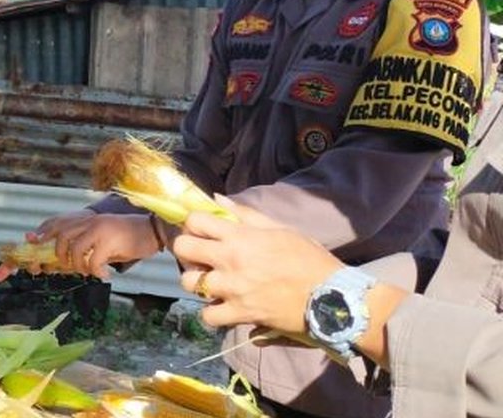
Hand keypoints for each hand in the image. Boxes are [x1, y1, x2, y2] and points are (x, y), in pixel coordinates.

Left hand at [32, 210, 160, 279]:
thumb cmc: (125, 239)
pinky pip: (93, 260)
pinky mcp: (110, 241)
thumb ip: (83, 245)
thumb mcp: (100, 238)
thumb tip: (60, 263)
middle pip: (61, 236)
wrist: (151, 231)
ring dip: (77, 265)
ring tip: (87, 271)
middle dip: (57, 254)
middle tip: (64, 266)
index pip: (57, 222)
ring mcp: (99, 229)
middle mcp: (90, 221)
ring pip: (74, 249)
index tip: (32, 240)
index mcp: (85, 219)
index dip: (42, 232)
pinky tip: (104, 274)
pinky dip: (95, 271)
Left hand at [173, 196, 342, 334]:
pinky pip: (208, 316)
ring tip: (211, 282)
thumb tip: (215, 199)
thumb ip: (245, 214)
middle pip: (183, 249)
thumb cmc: (308, 258)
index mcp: (240, 236)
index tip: (202, 230)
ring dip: (197, 282)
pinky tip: (221, 306)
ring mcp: (233, 289)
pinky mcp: (241, 314)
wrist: (331, 296)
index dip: (194, 223)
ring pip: (189, 283)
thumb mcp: (280, 228)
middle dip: (187, 249)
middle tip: (201, 255)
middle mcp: (231, 260)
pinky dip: (211, 312)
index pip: (195, 220)